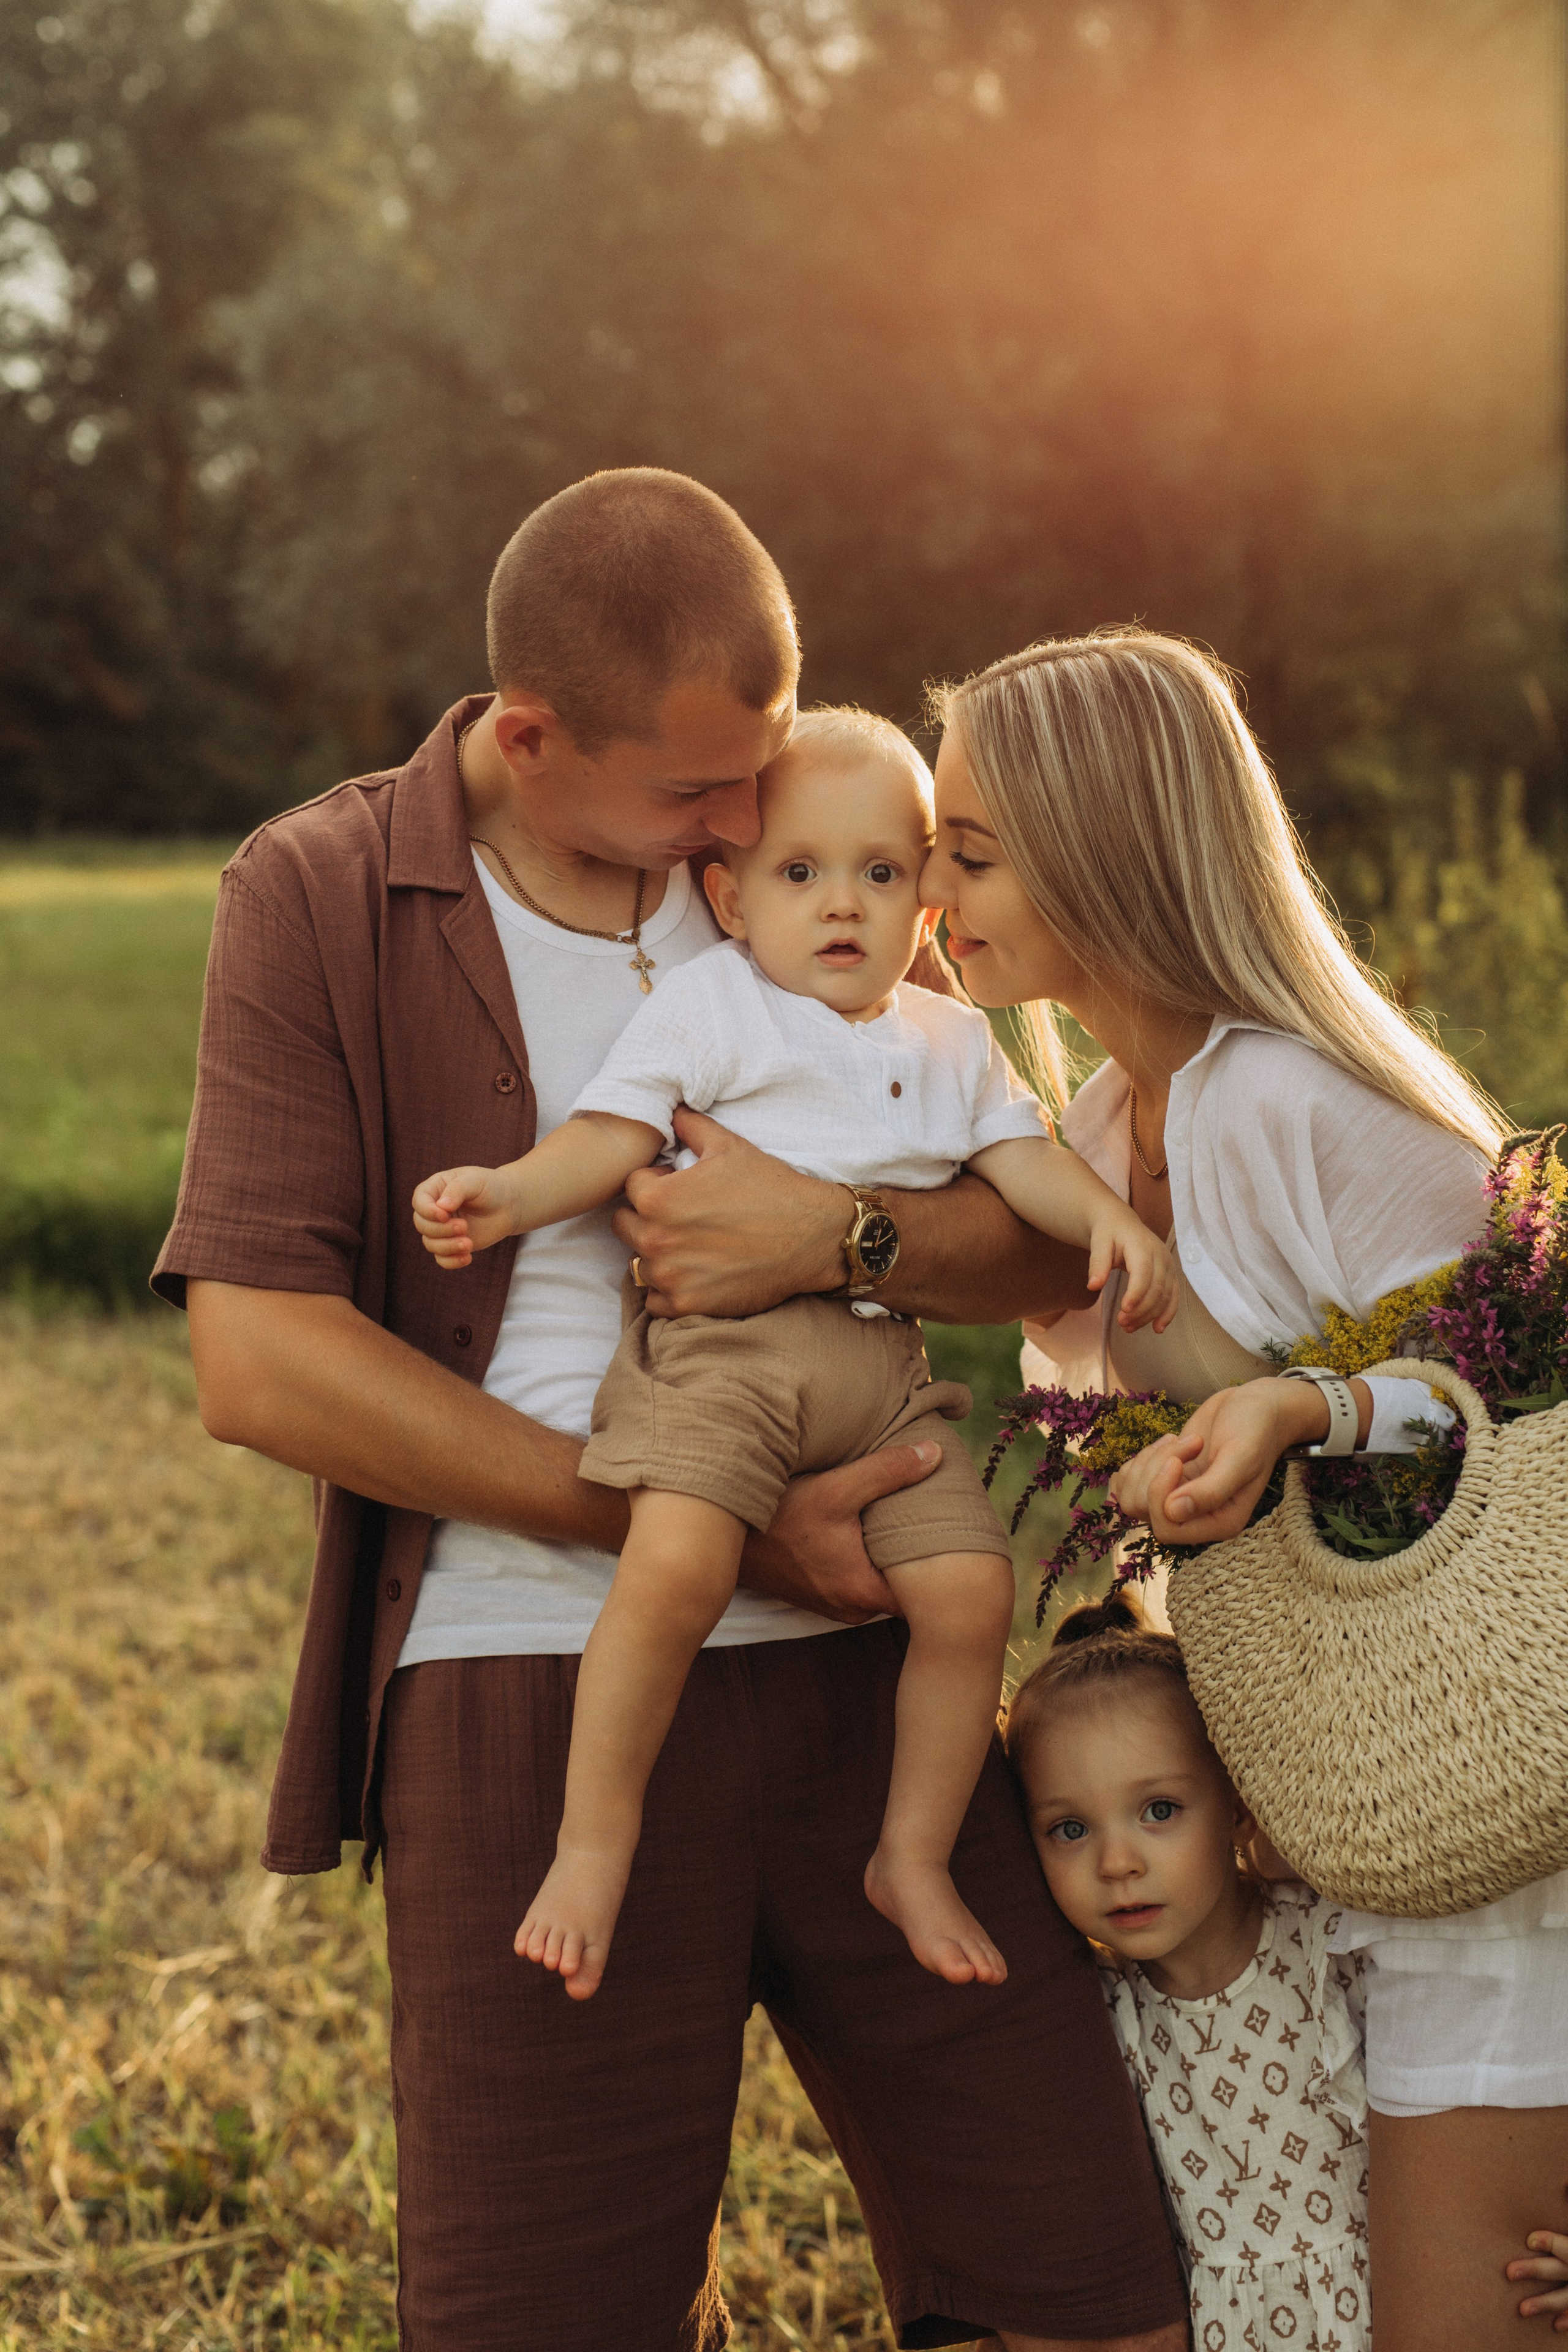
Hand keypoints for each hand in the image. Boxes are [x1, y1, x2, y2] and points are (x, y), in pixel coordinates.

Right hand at [412, 1165, 520, 1267]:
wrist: (508, 1205)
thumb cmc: (490, 1187)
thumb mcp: (475, 1181)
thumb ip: (457, 1189)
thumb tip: (441, 1207)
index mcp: (435, 1190)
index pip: (419, 1201)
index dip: (427, 1211)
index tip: (444, 1215)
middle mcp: (434, 1211)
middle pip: (422, 1225)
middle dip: (440, 1229)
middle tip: (464, 1226)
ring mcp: (442, 1229)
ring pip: (430, 1244)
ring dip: (447, 1246)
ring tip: (469, 1243)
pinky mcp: (452, 1245)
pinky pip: (442, 1259)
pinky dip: (451, 1261)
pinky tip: (468, 1257)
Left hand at [612, 1106, 844, 1317]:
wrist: (812, 1237)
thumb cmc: (771, 1189)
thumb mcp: (729, 1146)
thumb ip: (691, 1126)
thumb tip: (672, 1111)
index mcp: (659, 1198)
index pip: (631, 1186)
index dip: (655, 1182)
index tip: (678, 1187)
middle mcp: (656, 1239)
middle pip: (626, 1225)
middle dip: (647, 1217)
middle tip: (682, 1216)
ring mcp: (670, 1276)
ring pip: (638, 1263)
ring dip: (655, 1253)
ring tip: (690, 1244)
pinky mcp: (687, 1304)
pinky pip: (655, 1300)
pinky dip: (668, 1289)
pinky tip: (693, 1272)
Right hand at [737, 1441, 943, 1621]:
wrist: (721, 1540)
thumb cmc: (776, 1518)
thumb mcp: (834, 1488)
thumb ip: (887, 1472)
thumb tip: (934, 1455)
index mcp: (863, 1591)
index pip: (922, 1592)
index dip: (941, 1564)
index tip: (957, 1535)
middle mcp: (851, 1607)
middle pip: (903, 1586)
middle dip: (919, 1557)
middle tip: (941, 1521)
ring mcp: (834, 1602)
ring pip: (880, 1581)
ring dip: (890, 1556)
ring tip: (911, 1521)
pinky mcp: (821, 1592)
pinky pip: (860, 1579)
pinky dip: (869, 1558)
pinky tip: (873, 1529)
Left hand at [1088, 1210, 1178, 1332]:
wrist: (1121, 1223)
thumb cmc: (1108, 1233)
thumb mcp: (1098, 1243)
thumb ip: (1097, 1264)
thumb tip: (1092, 1286)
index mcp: (1142, 1245)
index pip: (1143, 1273)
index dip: (1136, 1293)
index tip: (1124, 1310)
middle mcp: (1160, 1255)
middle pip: (1156, 1288)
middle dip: (1141, 1310)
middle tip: (1122, 1324)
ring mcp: (1168, 1265)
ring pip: (1166, 1296)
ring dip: (1150, 1315)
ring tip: (1129, 1328)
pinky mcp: (1170, 1274)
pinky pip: (1173, 1296)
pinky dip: (1167, 1313)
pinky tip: (1157, 1328)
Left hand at [1108, 1378, 1328, 1544]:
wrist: (1256, 1406)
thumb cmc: (1255, 1430)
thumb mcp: (1240, 1457)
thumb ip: (1211, 1490)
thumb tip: (1173, 1513)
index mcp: (1219, 1523)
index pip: (1166, 1528)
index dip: (1159, 1494)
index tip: (1176, 1459)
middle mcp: (1195, 1518)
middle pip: (1143, 1509)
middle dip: (1156, 1469)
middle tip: (1191, 1442)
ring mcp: (1177, 1498)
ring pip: (1131, 1496)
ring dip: (1149, 1460)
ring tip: (1180, 1440)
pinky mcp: (1164, 1480)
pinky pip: (1127, 1482)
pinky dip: (1138, 1459)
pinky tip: (1167, 1443)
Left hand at [1508, 2230, 1567, 2327]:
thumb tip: (1564, 2180)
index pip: (1567, 2247)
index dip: (1551, 2242)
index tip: (1529, 2240)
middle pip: (1560, 2269)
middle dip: (1536, 2271)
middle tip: (1509, 2273)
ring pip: (1567, 2297)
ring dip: (1545, 2303)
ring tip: (1522, 2309)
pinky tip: (1554, 2324)